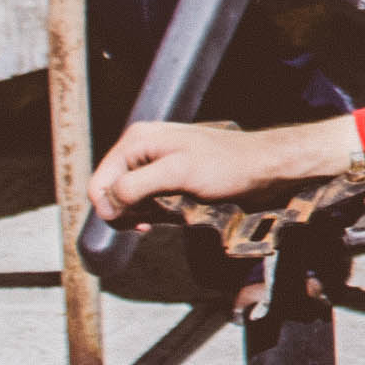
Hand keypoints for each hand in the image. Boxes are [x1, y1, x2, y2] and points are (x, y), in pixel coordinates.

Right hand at [88, 112, 364, 226]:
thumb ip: (136, 185)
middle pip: (112, 192)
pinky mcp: (171, 176)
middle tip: (153, 221)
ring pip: (131, 199)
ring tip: (168, 216)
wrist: (265, 167)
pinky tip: (174, 215)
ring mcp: (157, 162)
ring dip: (144, 214)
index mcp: (137, 140)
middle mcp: (143, 148)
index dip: (109, 208)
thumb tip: (107, 202)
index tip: (135, 223)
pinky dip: (157, 212)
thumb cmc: (227, 166)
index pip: (99, 182)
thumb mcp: (177, 174)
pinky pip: (150, 200)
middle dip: (128, 211)